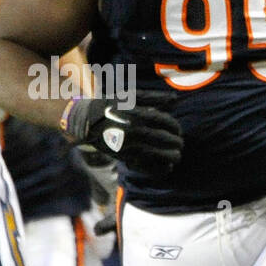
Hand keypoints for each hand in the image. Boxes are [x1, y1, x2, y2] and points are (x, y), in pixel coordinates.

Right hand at [61, 93, 182, 171]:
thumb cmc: (111, 105)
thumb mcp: (129, 97)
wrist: (85, 120)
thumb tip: (175, 98)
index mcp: (136, 113)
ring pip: (155, 153)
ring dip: (171, 156)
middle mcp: (133, 129)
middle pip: (163, 138)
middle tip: (180, 143)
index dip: (175, 127)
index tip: (178, 130)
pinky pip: (143, 165)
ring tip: (177, 156)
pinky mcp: (121, 155)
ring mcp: (127, 144)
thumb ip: (153, 97)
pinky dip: (158, 168)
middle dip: (176, 142)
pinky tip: (168, 167)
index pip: (164, 122)